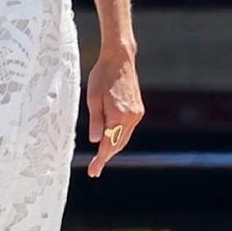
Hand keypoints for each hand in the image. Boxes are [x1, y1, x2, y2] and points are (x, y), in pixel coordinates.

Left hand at [86, 48, 143, 178]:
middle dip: (106, 157)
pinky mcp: (138, 109)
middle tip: (95, 169)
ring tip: (100, 157)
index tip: (94, 171)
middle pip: (118, 144)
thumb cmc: (102, 75)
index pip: (108, 144)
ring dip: (113, 147)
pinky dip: (119, 136)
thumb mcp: (93, 98)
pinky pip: (128, 129)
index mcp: (118, 115)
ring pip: (124, 138)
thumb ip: (96, 121)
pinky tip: (110, 140)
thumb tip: (96, 141)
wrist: (120, 59)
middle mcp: (131, 117)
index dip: (100, 160)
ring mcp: (137, 114)